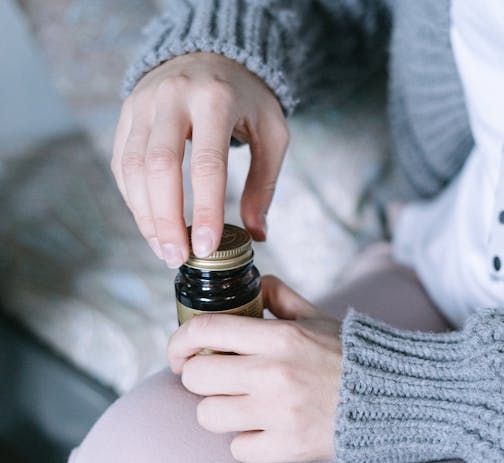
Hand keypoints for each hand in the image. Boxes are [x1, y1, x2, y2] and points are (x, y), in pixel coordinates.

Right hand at [112, 52, 288, 266]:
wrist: (212, 53)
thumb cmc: (246, 98)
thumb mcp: (271, 133)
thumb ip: (264, 183)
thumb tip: (257, 234)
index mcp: (216, 100)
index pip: (206, 163)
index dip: (204, 210)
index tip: (205, 247)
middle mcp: (173, 98)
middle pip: (159, 167)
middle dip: (166, 220)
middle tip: (177, 257)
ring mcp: (143, 103)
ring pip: (131, 167)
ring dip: (145, 215)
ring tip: (164, 249)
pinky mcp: (126, 114)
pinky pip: (120, 162)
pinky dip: (133, 198)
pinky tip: (150, 222)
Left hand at [167, 276, 341, 462]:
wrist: (390, 396)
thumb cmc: (351, 355)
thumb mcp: (317, 316)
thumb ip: (280, 296)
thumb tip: (253, 284)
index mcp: (280, 337)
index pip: (205, 330)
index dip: (180, 340)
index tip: (181, 350)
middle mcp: (274, 374)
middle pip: (197, 376)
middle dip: (199, 374)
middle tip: (216, 375)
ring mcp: (279, 413)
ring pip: (208, 414)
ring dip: (219, 408)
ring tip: (240, 402)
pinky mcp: (287, 445)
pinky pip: (238, 446)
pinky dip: (246, 438)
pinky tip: (264, 425)